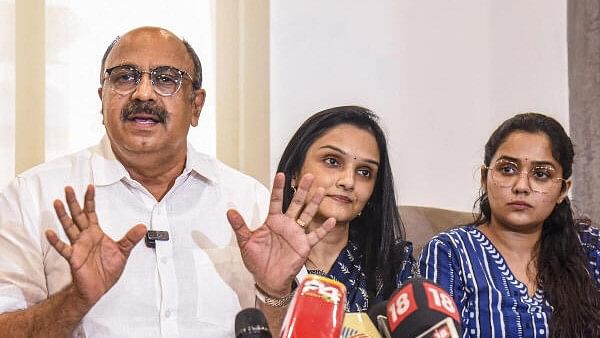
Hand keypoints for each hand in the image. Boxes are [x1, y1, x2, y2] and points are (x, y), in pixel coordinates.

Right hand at [45, 185, 146, 308]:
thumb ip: (131, 238)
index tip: (89, 187)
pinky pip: (63, 248)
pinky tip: (50, 232)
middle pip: (78, 215)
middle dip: (73, 202)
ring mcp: (78, 246)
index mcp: (96, 233)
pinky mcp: (74, 258)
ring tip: (57, 203)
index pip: (91, 213)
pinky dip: (56, 241)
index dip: (90, 200)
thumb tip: (143, 227)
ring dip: (63, 215)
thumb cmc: (107, 269)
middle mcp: (85, 237)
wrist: (98, 288)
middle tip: (68, 188)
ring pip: (69, 227)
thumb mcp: (123, 252)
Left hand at [228, 173, 335, 296]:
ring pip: (307, 215)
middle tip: (309, 176)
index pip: (276, 201)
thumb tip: (229, 211)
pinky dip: (323, 229)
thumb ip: (240, 226)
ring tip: (321, 191)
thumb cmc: (257, 260)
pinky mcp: (304, 245)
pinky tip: (331, 220)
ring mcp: (297, 234)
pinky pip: (316, 236)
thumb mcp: (246, 242)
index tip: (281, 175)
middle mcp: (286, 224)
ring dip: (314, 203)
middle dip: (302, 190)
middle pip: (296, 203)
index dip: (278, 188)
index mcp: (273, 221)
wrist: (267, 279)